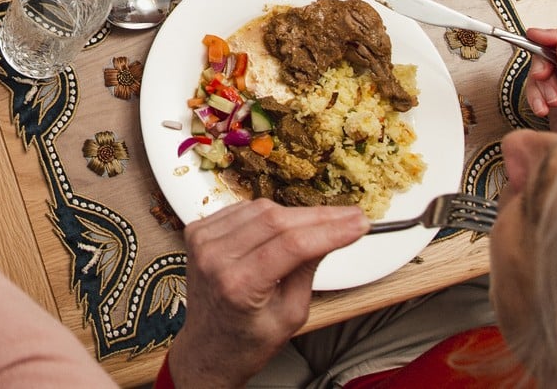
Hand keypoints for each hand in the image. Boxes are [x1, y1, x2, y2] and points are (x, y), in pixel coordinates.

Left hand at [163, 201, 366, 388]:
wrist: (207, 347)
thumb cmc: (247, 340)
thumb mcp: (290, 315)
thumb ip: (307, 271)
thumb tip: (331, 234)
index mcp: (238, 285)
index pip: (292, 245)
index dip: (330, 230)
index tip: (359, 224)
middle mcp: (216, 257)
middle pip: (277, 220)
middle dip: (320, 216)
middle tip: (352, 216)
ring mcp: (203, 241)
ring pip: (261, 209)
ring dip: (297, 214)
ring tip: (325, 223)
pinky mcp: (198, 231)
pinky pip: (243, 210)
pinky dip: (269, 214)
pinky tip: (289, 223)